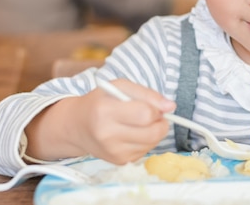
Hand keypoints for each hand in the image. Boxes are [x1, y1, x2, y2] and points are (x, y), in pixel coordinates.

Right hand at [25, 79, 175, 164]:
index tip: (153, 105)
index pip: (145, 114)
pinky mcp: (119, 162)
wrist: (77, 126)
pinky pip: (146, 151)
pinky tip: (134, 133)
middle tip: (153, 114)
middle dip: (160, 121)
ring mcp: (113, 152)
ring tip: (141, 122)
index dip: (156, 108)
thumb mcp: (120, 87)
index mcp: (105, 111)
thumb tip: (171, 106)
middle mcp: (107, 135)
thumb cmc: (101, 101)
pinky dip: (146, 140)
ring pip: (152, 143)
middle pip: (153, 132)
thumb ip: (147, 94)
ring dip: (154, 131)